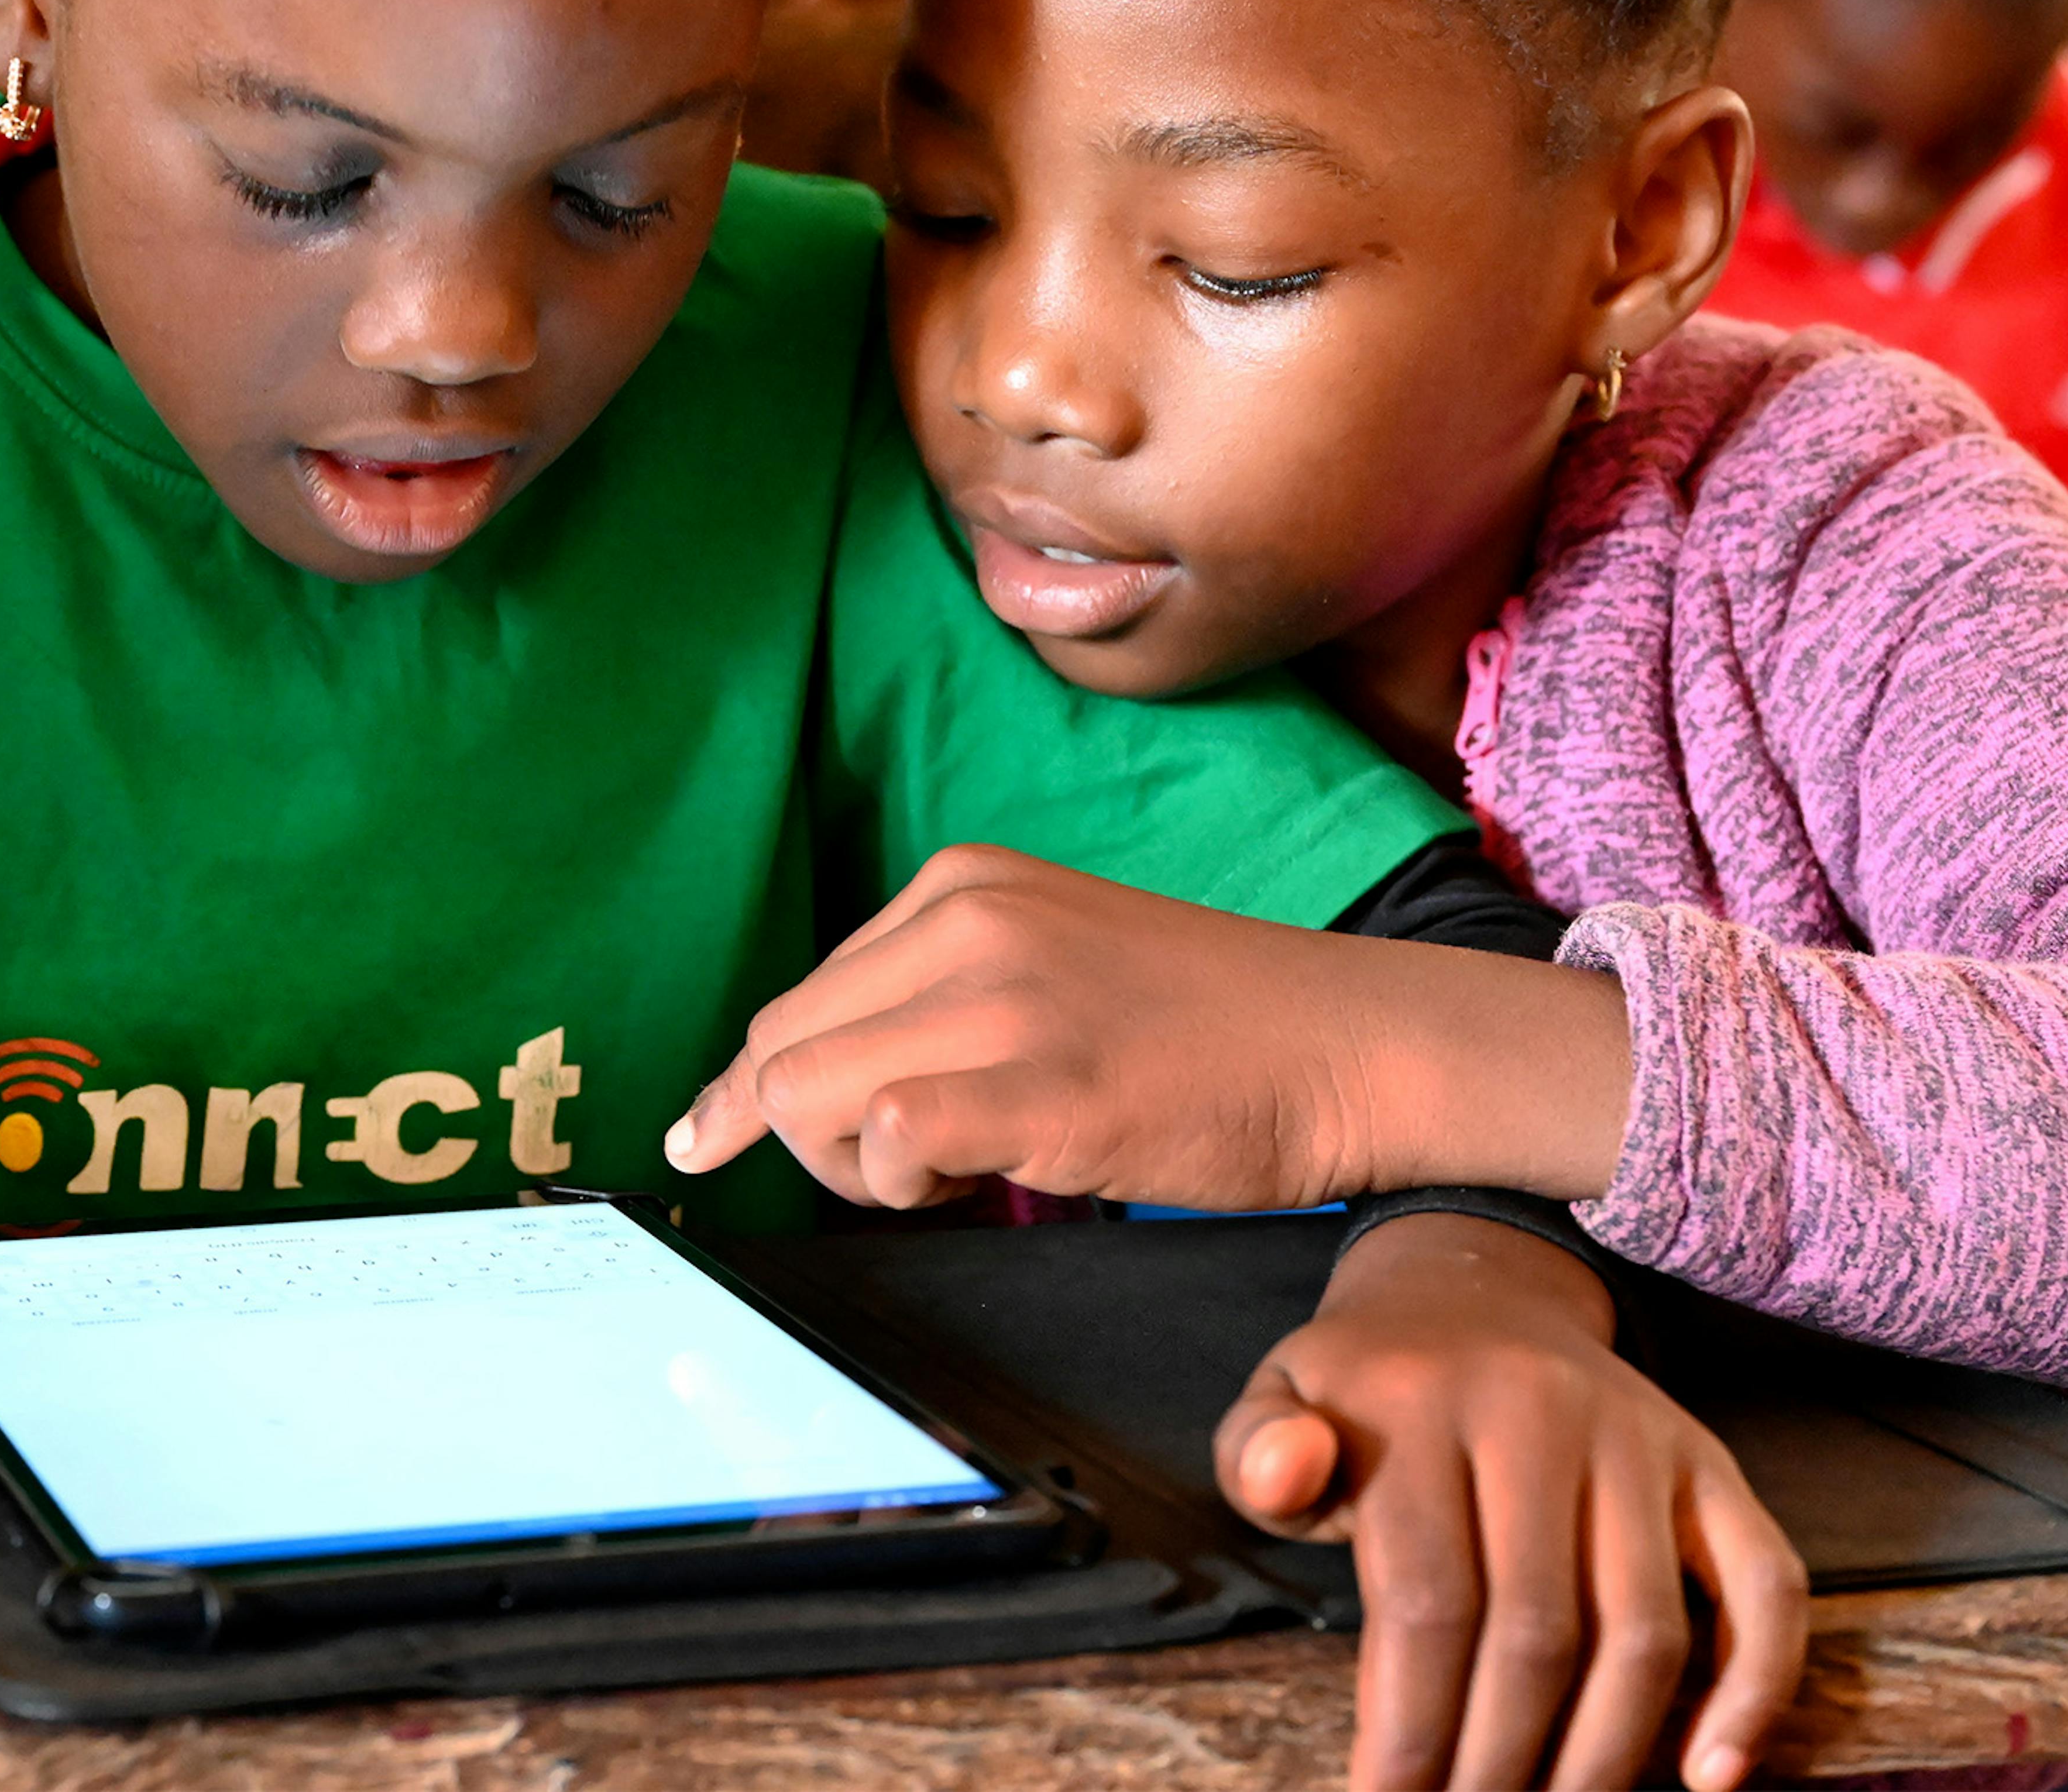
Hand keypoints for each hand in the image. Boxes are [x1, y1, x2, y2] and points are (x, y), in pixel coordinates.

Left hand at [663, 847, 1628, 1211]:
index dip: (763, 1095)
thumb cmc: (1210, 1034)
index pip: (798, 1004)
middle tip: (919, 1173)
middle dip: (812, 1139)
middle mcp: (964, 918)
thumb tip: (796, 1089)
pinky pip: (887, 1136)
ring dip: (858, 1170)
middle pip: (781, 1052)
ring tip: (970, 1169)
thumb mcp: (1052, 966)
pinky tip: (984, 1182)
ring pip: (809, 1097)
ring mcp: (1001, 994)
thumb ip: (936, 1003)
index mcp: (960, 884)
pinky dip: (904, 1183)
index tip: (716, 1140)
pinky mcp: (1040, 1079)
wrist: (1351, 1045)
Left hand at [1224, 1216, 1806, 1791]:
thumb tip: (1285, 1472)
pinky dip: (1756, 1689)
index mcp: (1424, 1405)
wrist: (1475, 1290)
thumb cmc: (1370, 1387)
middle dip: (1496, 1764)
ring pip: (1643, 1631)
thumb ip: (1260, 1452)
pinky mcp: (1710, 1464)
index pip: (1425, 1603)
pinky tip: (1709, 1777)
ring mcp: (1639, 1440)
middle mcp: (1542, 1413)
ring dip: (1601, 1757)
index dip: (1408, 1732)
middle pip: (1534, 1633)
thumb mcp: (1282, 1396)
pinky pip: (1767, 1584)